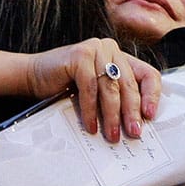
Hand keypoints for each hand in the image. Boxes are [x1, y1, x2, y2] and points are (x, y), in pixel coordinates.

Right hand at [28, 38, 160, 142]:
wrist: (32, 76)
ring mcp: (95, 49)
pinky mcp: (79, 55)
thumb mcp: (98, 92)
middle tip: (133, 133)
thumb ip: (116, 99)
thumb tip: (135, 125)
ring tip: (111, 135)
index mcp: (120, 57)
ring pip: (110, 88)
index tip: (149, 116)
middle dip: (131, 112)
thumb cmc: (66, 87)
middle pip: (129, 84)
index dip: (152, 96)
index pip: (147, 74)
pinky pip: (90, 87)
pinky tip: (91, 125)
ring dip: (111, 116)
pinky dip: (91, 110)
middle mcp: (110, 49)